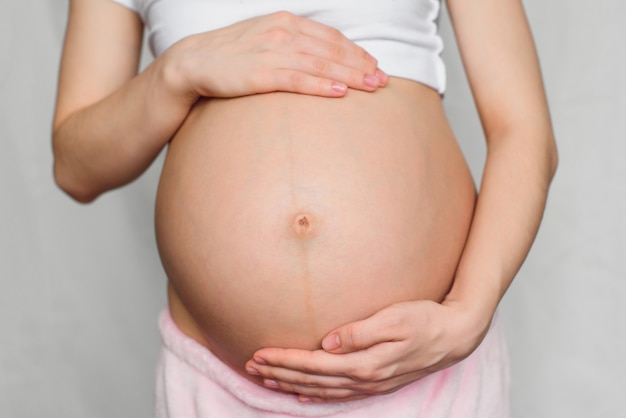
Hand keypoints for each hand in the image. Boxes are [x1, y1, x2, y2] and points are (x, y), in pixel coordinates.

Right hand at [161, 11, 387, 98]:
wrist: (192, 63)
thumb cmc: (233, 55)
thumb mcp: (266, 40)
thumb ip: (293, 45)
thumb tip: (321, 60)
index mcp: (286, 22)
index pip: (330, 37)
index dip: (356, 52)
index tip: (375, 65)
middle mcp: (282, 33)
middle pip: (331, 50)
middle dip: (361, 66)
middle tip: (383, 80)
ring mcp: (270, 52)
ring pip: (320, 65)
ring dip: (349, 76)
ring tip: (372, 87)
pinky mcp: (259, 73)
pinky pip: (296, 80)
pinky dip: (320, 86)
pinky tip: (339, 93)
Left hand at [245, 299, 491, 402]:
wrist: (455, 336)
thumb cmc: (425, 321)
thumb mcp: (394, 319)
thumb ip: (360, 332)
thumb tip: (328, 342)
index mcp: (365, 363)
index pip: (314, 364)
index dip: (284, 359)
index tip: (259, 353)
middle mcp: (364, 379)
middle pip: (312, 380)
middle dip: (279, 372)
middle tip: (251, 365)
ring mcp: (371, 384)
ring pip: (321, 390)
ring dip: (291, 385)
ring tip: (266, 380)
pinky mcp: (376, 382)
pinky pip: (338, 394)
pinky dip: (315, 396)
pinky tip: (301, 396)